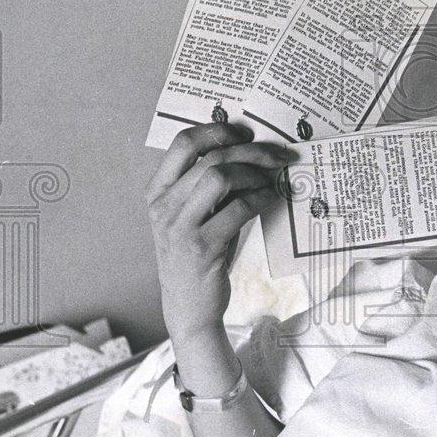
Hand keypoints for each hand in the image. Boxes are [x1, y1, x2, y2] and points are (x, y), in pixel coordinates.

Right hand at [146, 122, 292, 345]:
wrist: (189, 306)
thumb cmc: (199, 255)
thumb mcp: (195, 215)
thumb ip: (209, 186)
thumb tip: (251, 151)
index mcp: (158, 192)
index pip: (182, 143)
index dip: (216, 130)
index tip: (245, 132)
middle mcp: (163, 206)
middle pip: (209, 158)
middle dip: (250, 151)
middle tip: (278, 155)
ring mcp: (179, 227)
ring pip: (219, 177)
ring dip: (254, 173)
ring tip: (273, 179)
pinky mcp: (201, 247)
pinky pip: (237, 209)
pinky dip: (260, 198)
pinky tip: (271, 198)